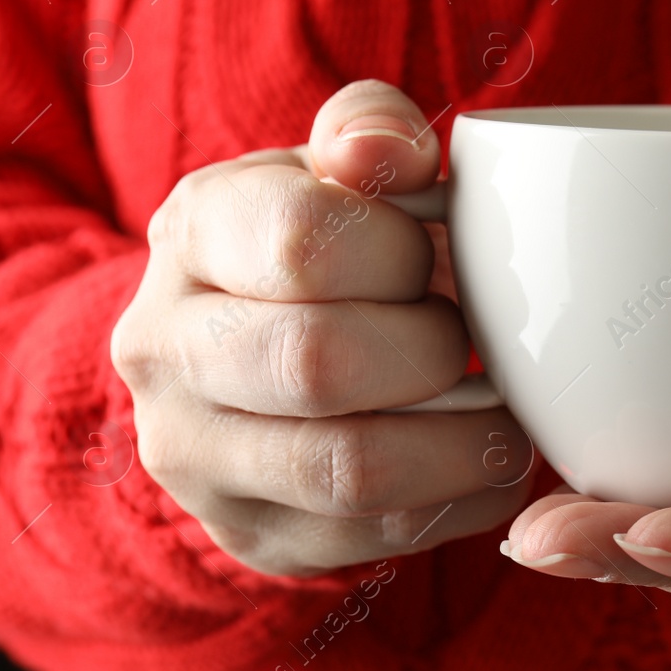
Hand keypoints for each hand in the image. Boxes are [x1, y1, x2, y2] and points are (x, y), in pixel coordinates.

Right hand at [112, 80, 531, 575]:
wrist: (247, 348)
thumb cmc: (326, 242)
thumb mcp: (339, 167)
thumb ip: (370, 131)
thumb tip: (392, 150)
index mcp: (194, 230)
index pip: (300, 243)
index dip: (399, 253)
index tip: (431, 257)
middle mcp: (166, 348)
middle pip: (319, 364)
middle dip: (431, 350)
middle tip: (467, 339)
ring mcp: (195, 457)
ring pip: (350, 470)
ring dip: (462, 441)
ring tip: (505, 411)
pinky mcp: (251, 535)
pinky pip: (376, 538)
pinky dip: (461, 500)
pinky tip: (485, 460)